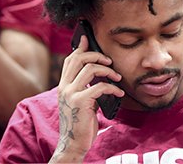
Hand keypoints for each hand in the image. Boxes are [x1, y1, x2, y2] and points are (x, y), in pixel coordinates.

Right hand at [51, 36, 123, 161]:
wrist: (73, 144)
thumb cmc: (80, 123)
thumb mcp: (80, 102)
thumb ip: (85, 88)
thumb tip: (97, 74)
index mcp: (63, 86)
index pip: (70, 60)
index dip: (79, 48)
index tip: (87, 39)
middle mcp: (64, 87)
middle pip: (79, 59)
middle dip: (96, 55)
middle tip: (109, 61)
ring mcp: (70, 94)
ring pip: (90, 69)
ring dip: (107, 71)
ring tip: (117, 77)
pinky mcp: (80, 102)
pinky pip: (99, 86)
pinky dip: (112, 88)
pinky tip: (119, 94)